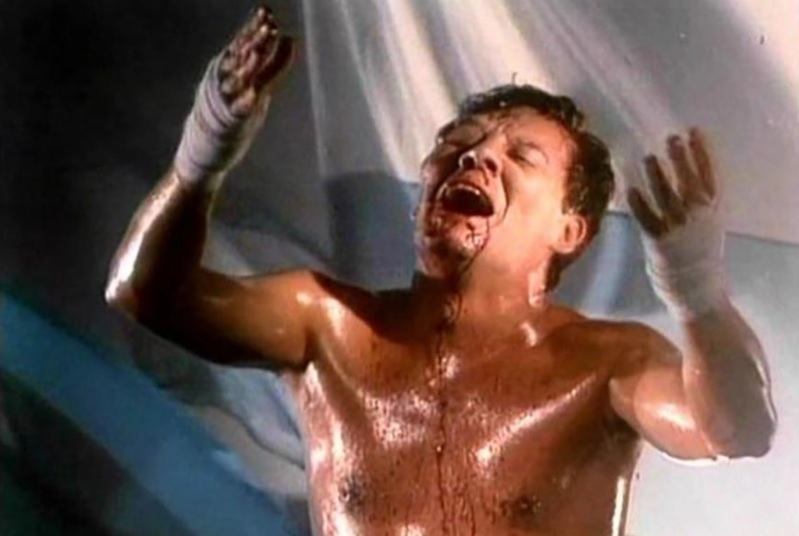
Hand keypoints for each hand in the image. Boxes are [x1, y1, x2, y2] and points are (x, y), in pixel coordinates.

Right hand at [218, 6, 296, 116]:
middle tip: (268, 28)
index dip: (256, 26)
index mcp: (235, 63)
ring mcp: (230, 95)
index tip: (267, 12)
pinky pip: (238, 109)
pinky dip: (244, 102)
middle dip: (256, 41)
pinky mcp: (233, 117)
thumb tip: (291, 38)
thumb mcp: (259, 79)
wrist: (213, 132)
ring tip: (257, 53)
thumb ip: (276, 61)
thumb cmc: (239, 102)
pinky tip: (252, 96)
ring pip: (238, 78)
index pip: (246, 40)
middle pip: (243, 55)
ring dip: (248, 65)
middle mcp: (230, 75)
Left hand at [627, 128, 726, 319]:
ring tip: (648, 158)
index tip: (693, 132)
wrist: (697, 288)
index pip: (709, 175)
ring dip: (657, 175)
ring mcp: (678, 228)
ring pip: (665, 196)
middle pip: (688, 181)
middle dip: (679, 158)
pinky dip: (638, 203)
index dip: (701, 152)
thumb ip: (700, 203)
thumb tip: (686, 177)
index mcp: (712, 211)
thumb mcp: (709, 225)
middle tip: (670, 139)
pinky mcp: (659, 242)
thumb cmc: (700, 255)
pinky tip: (630, 188)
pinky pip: (646, 218)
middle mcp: (696, 217)